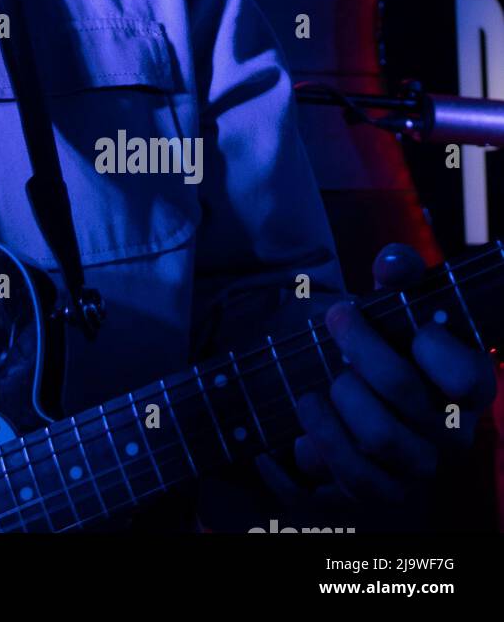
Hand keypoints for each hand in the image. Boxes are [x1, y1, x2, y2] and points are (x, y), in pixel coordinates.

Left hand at [288, 243, 497, 506]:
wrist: (352, 389)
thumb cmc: (382, 342)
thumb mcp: (391, 304)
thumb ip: (398, 275)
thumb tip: (393, 263)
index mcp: (467, 389)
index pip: (468, 377)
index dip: (433, 347)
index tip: (406, 323)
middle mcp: (451, 435)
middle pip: (404, 395)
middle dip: (358, 351)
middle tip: (335, 320)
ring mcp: (416, 469)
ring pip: (377, 441)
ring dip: (333, 407)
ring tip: (308, 392)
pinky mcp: (379, 493)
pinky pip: (346, 485)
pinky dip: (310, 454)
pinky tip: (289, 438)